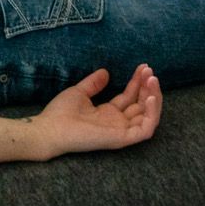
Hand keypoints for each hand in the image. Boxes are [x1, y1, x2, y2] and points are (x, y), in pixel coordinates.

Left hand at [33, 64, 161, 159]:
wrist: (50, 128)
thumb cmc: (61, 113)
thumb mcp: (80, 92)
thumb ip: (94, 84)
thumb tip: (105, 72)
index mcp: (108, 113)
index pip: (130, 97)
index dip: (138, 82)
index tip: (143, 67)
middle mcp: (118, 123)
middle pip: (141, 105)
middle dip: (148, 87)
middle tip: (150, 71)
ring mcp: (121, 131)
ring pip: (148, 117)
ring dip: (154, 98)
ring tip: (152, 80)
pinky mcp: (122, 138)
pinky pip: (145, 129)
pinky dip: (152, 114)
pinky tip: (149, 97)